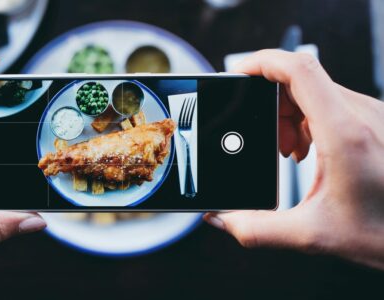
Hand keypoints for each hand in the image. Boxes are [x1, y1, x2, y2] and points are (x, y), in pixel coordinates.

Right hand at [204, 50, 383, 269]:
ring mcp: (370, 114)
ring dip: (290, 114)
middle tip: (271, 143)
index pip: (299, 70)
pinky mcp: (373, 120)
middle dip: (271, 104)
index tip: (239, 74)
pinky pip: (331, 103)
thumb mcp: (314, 236)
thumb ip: (259, 229)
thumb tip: (223, 220)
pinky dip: (308, 120)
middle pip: (301, 80)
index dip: (263, 62)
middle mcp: (362, 115)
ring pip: (315, 90)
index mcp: (344, 134)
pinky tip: (309, 151)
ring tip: (290, 151)